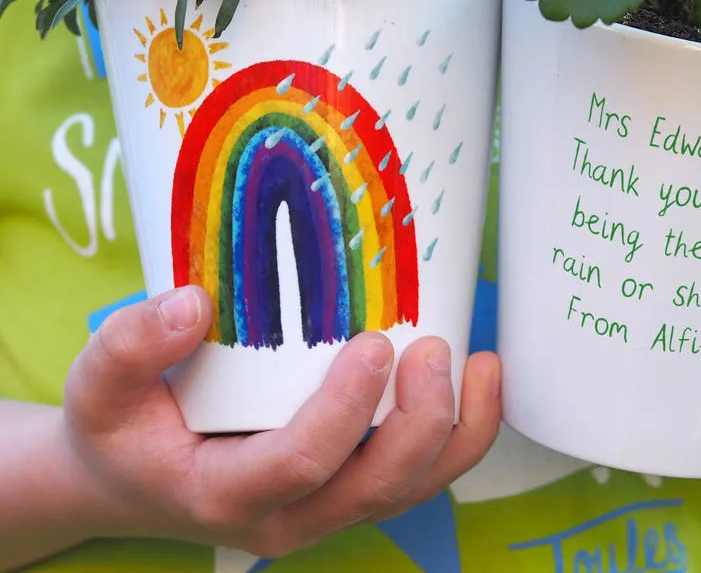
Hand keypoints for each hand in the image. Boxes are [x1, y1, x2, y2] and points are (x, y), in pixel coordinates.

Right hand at [60, 290, 500, 557]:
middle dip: (420, 421)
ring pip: (410, 491)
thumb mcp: (97, 384)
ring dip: (459, 433)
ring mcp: (325, 509)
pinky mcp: (349, 489)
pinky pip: (416, 478)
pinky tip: (480, 381)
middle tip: (434, 346)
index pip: (299, 463)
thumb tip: (191, 304)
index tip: (373, 344)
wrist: (129, 478)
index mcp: (225, 492)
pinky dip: (459, 437)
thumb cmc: (121, 426)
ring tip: (484, 364)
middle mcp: (287, 516)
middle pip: (375, 487)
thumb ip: (130, 345)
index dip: (344, 412)